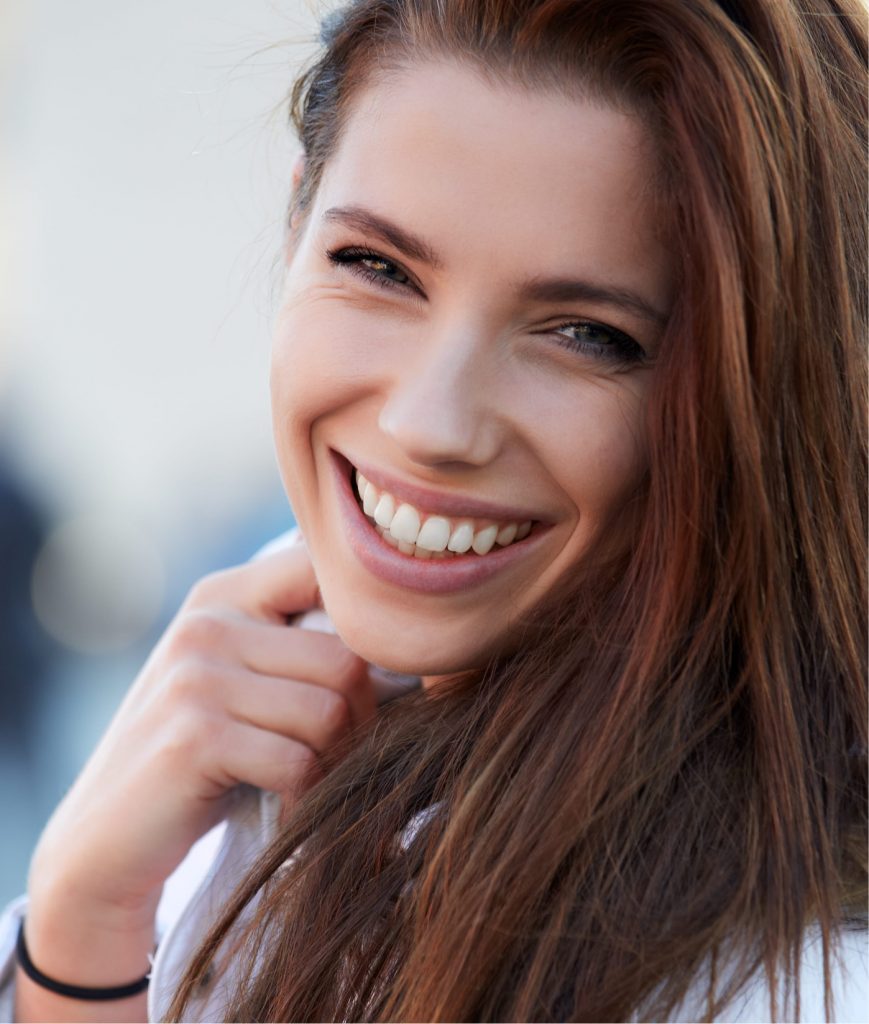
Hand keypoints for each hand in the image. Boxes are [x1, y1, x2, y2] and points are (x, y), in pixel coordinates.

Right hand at [27, 541, 374, 928]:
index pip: (323, 573)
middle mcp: (206, 623)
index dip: (365, 628)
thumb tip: (406, 643)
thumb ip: (301, 644)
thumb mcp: (241, 681)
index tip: (366, 683)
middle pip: (346, 656)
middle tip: (343, 755)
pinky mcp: (194, 736)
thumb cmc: (200, 760)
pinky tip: (288, 808)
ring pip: (329, 710)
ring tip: (313, 781)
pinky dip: (306, 797)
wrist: (107, 842)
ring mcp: (195, 676)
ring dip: (335, 761)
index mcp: (222, 595)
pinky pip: (298, 761)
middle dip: (362, 718)